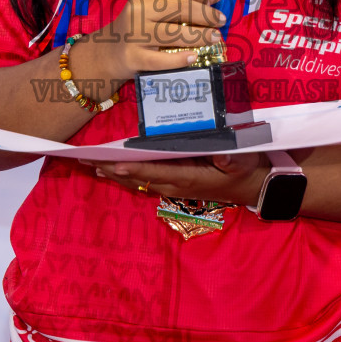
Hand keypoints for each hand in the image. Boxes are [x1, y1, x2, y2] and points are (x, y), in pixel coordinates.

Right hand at [80, 0, 226, 78]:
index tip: (212, 0)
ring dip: (199, 36)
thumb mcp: (158, 5)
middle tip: (220, 21)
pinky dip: (179, 59)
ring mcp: (135, 34)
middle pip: (180, 8)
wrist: (109, 51)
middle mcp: (139, 9)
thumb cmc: (140, 24)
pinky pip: (160, 59)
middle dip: (205, 14)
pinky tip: (194, 57)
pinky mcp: (134, 56)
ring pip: (173, 33)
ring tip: (215, 37)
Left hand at [91, 153, 265, 206]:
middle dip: (114, 169)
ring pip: (139, 181)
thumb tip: (221, 156)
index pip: (159, 172)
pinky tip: (110, 170)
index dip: (137, 168)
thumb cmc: (246, 169)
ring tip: (91, 164)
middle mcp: (177, 184)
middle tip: (88, 160)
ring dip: (115, 173)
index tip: (116, 164)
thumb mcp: (244, 161)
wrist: (252, 185)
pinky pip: (145, 180)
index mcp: (191, 177)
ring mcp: (174, 186)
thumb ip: (231, 159)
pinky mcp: (173, 182)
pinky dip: (126, 175)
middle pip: (141, 178)